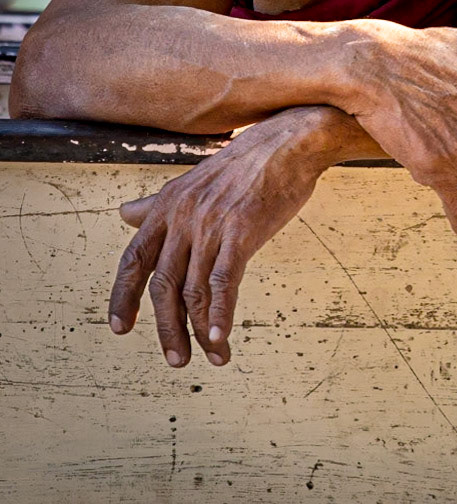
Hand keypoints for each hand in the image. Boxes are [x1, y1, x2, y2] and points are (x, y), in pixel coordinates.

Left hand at [108, 105, 359, 367]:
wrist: (289, 142)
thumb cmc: (246, 163)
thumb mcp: (192, 179)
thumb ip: (157, 203)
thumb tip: (123, 214)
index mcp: (168, 205)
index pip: (134, 258)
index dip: (123, 296)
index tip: (120, 328)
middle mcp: (183, 216)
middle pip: (163, 285)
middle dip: (167, 329)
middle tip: (176, 360)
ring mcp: (211, 224)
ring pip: (194, 290)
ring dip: (198, 331)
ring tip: (213, 357)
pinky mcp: (242, 230)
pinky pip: (225, 281)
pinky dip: (220, 314)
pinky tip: (221, 337)